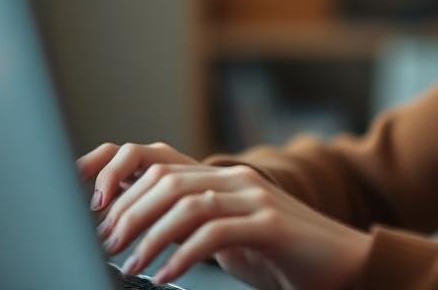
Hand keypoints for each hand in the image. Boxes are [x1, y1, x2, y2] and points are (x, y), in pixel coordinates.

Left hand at [77, 141, 370, 289]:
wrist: (345, 266)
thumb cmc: (285, 257)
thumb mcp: (231, 237)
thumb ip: (196, 228)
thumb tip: (142, 239)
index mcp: (223, 178)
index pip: (159, 161)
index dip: (119, 176)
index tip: (93, 208)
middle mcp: (236, 179)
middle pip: (166, 180)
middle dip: (128, 212)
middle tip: (106, 243)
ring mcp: (255, 199)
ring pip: (186, 204)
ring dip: (150, 236)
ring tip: (130, 264)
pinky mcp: (270, 224)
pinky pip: (215, 233)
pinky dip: (183, 256)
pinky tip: (166, 276)